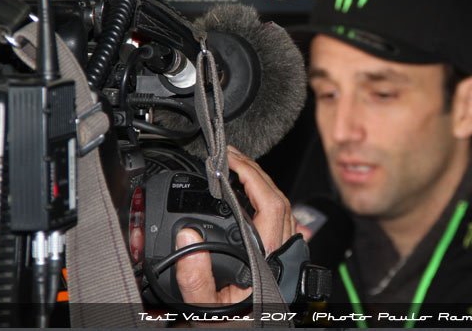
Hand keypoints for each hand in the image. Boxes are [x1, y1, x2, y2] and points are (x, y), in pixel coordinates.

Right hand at [174, 145, 294, 305]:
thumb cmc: (235, 328)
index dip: (252, 176)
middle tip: (230, 157)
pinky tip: (247, 203)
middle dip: (256, 173)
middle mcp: (281, 256)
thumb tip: (188, 235)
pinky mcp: (279, 264)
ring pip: (283, 210)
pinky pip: (279, 224)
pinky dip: (263, 205)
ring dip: (261, 186)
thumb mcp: (206, 310)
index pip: (270, 204)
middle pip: (280, 200)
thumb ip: (196, 278)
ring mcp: (284, 259)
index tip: (229, 160)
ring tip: (235, 172)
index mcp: (267, 261)